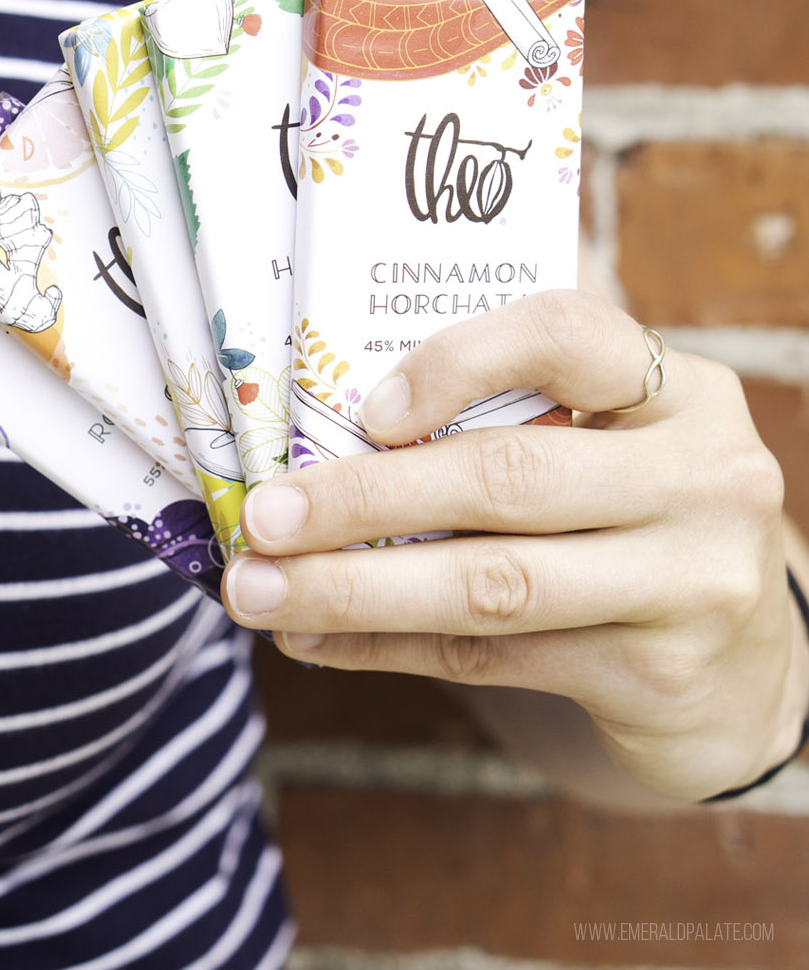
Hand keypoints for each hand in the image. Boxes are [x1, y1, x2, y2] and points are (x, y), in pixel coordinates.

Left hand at [222, 290, 808, 802]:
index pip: (570, 335)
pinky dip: (390, 648)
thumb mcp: (616, 446)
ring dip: (355, 589)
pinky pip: (495, 657)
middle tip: (264, 514)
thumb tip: (326, 418)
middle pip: (509, 475)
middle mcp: (702, 478)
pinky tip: (317, 642)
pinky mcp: (656, 676)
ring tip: (260, 591)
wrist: (750, 671)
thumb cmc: (639, 522)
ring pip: (492, 583)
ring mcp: (688, 583)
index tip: (365, 406)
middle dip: (366, 495)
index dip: (459, 360)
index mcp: (682, 392)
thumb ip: (519, 415)